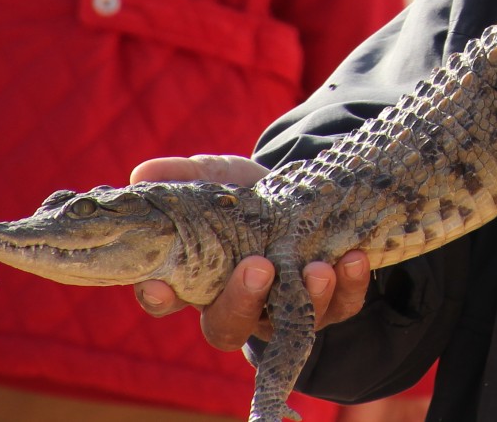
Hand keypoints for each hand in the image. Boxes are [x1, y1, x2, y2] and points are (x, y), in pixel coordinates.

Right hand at [127, 154, 370, 348]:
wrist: (310, 196)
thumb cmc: (251, 195)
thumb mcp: (221, 179)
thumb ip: (187, 176)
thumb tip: (144, 171)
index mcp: (198, 280)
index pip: (167, 300)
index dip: (159, 297)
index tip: (161, 286)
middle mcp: (237, 305)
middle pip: (227, 325)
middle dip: (243, 301)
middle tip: (259, 267)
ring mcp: (283, 311)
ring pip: (288, 323)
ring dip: (306, 298)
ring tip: (319, 268)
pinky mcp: (329, 305)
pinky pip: (340, 307)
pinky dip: (348, 286)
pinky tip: (352, 258)